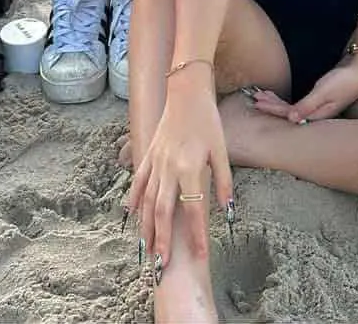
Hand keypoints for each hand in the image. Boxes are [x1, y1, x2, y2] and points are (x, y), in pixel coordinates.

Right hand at [125, 72, 232, 273]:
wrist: (186, 91)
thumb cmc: (207, 120)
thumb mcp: (221, 150)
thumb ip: (223, 182)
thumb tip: (228, 212)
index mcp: (189, 168)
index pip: (194, 210)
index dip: (198, 235)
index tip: (202, 257)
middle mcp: (168, 168)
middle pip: (162, 212)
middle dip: (163, 241)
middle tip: (162, 267)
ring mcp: (155, 162)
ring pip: (146, 201)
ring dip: (146, 228)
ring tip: (146, 251)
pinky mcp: (148, 155)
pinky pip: (138, 182)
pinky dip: (133, 200)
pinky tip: (130, 216)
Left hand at [252, 52, 357, 123]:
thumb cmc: (345, 80)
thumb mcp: (325, 92)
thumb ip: (308, 106)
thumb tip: (291, 120)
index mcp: (317, 114)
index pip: (289, 115)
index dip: (272, 109)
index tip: (257, 103)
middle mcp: (317, 114)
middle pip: (289, 113)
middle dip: (272, 106)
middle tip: (255, 98)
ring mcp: (319, 107)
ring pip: (293, 108)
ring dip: (278, 102)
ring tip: (263, 96)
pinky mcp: (321, 98)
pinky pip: (299, 102)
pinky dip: (287, 99)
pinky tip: (281, 96)